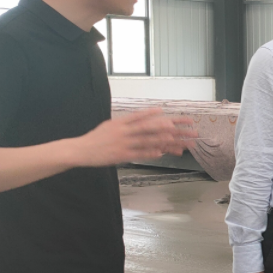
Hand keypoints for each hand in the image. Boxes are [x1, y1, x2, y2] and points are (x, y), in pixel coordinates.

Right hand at [72, 110, 195, 166]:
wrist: (80, 149)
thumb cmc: (97, 138)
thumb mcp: (112, 124)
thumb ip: (129, 122)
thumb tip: (145, 118)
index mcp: (124, 121)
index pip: (150, 117)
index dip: (168, 118)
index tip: (182, 118)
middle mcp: (126, 130)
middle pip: (155, 127)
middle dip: (175, 129)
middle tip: (192, 130)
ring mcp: (124, 142)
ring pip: (150, 141)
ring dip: (168, 142)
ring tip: (183, 143)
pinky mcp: (121, 155)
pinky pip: (139, 153)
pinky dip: (151, 152)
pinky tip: (163, 153)